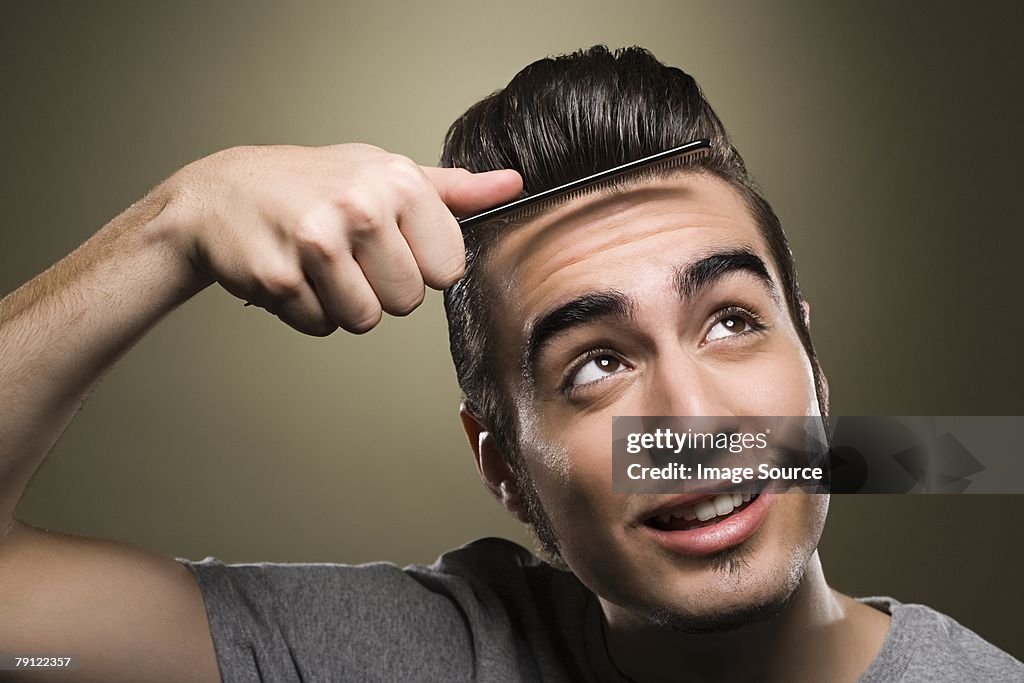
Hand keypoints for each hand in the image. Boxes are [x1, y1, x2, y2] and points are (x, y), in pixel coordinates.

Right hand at [163, 143, 521, 334]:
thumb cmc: (314, 184)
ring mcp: (316, 243)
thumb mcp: (384, 173)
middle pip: (407, 301)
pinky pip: (320, 326)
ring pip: (364, 320)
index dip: (417, 264)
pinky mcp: (279, 279)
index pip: (447, 270)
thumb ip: (452, 190)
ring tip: (318, 263)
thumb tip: (512, 186)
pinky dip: (306, 310)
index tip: (386, 240)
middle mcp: (361, 207)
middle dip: (379, 287)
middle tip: (345, 252)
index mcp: (399, 181)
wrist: (221, 194)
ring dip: (342, 302)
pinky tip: (291, 272)